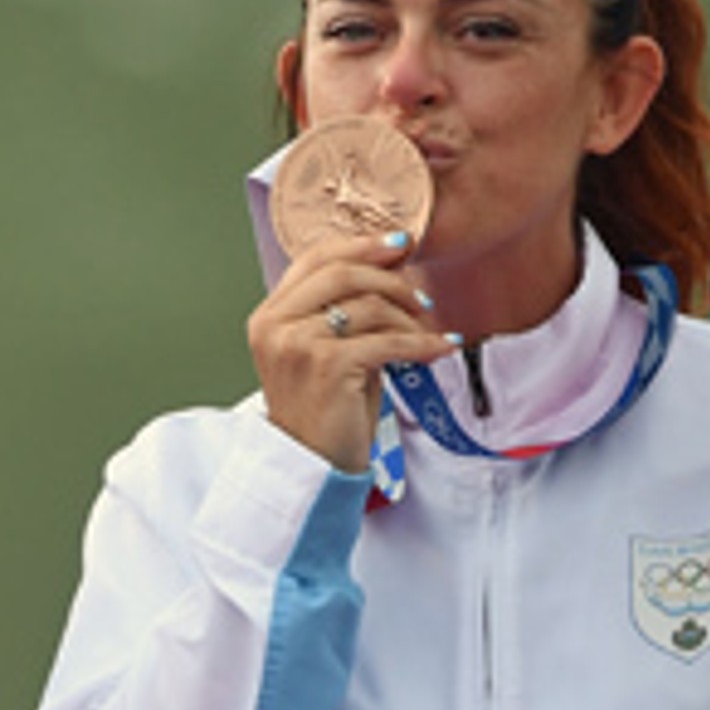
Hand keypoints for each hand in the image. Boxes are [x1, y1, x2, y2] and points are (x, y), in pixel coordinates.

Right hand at [250, 231, 456, 471]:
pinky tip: (439, 349)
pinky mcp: (327, 366)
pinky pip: (388, 341)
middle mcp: (275, 325)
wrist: (312, 463)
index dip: (361, 246)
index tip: (398, 246)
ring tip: (426, 335)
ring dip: (409, 320)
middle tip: (421, 299)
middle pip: (343, 273)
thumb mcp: (325, 348)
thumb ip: (343, 309)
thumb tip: (393, 266)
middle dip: (392, 281)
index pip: (315, 259)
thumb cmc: (324, 408)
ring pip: (369, 306)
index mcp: (269, 316)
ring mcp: (297, 345)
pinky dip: (422, 345)